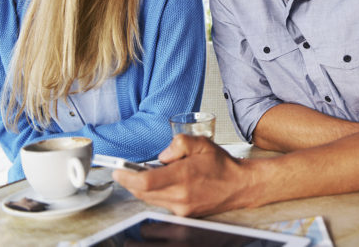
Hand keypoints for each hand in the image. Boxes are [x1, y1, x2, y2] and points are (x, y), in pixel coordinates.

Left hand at [112, 135, 252, 216]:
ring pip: (149, 199)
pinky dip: (155, 194)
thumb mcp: (202, 143)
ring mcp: (181, 208)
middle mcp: (180, 196)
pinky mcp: (183, 214)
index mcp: (184, 176)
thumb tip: (162, 155)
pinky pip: (160, 204)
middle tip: (127, 170)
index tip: (118, 170)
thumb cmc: (221, 165)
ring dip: (142, 188)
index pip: (145, 182)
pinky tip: (163, 184)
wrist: (239, 186)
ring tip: (149, 174)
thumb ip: (179, 143)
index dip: (127, 177)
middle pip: (142, 192)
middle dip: (130, 181)